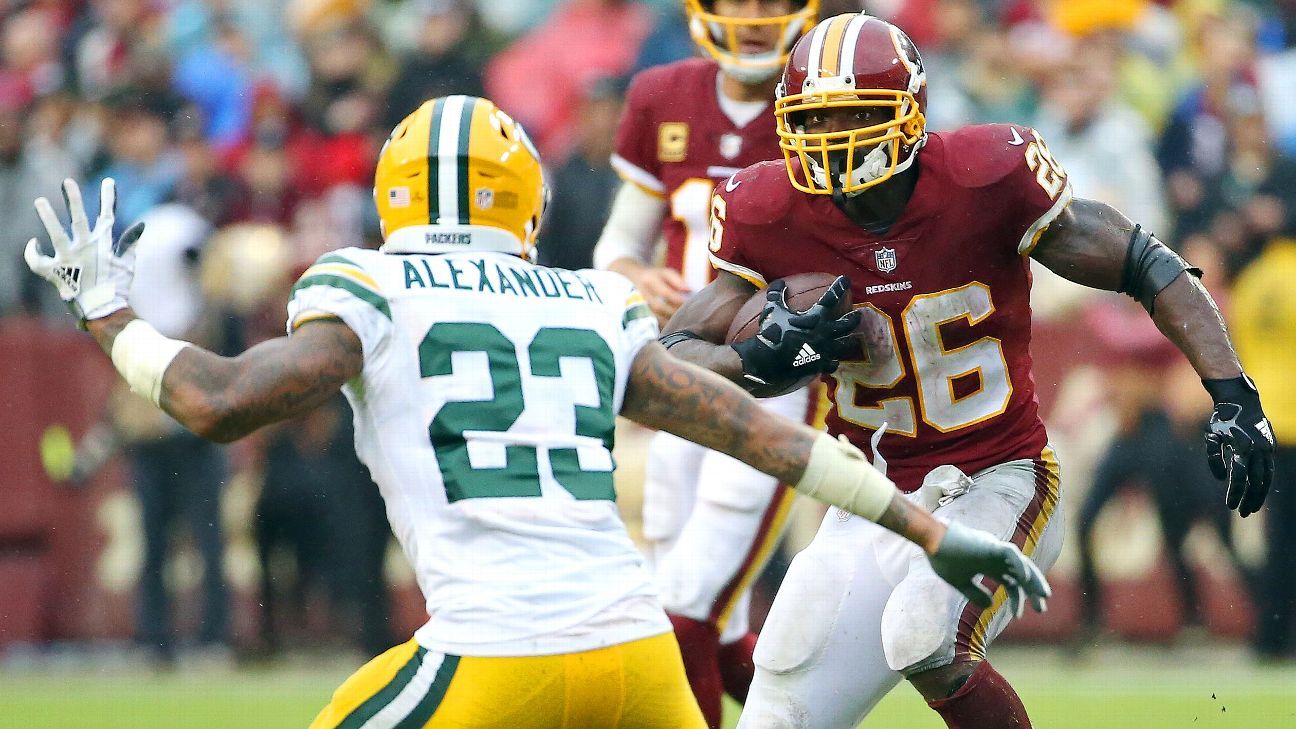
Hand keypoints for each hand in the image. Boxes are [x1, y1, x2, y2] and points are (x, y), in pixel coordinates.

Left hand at [24, 178, 144, 324]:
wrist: (104, 311)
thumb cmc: (117, 288)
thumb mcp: (128, 265)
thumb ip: (131, 244)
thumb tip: (141, 225)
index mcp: (103, 245)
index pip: (107, 216)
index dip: (108, 198)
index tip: (109, 181)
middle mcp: (85, 249)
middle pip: (79, 220)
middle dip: (74, 200)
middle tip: (68, 182)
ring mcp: (70, 260)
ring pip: (57, 235)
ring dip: (48, 218)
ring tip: (40, 201)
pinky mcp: (56, 272)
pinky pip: (39, 261)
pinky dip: (33, 252)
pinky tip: (33, 243)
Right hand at [612, 260, 690, 325]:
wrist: (631, 278)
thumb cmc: (654, 276)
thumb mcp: (665, 272)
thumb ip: (677, 280)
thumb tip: (689, 290)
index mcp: (649, 280)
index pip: (665, 292)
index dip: (677, 300)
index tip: (688, 304)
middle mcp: (641, 292)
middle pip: (658, 307)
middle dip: (673, 313)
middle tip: (686, 317)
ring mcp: (637, 304)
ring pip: (653, 317)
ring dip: (667, 322)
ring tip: (680, 324)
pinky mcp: (637, 313)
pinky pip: (649, 322)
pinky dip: (660, 327)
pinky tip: (670, 329)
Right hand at [731, 275, 859, 385]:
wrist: (770, 359)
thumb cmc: (773, 331)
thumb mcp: (773, 309)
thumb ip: (777, 295)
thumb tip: (778, 283)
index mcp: (816, 317)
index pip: (831, 298)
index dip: (839, 288)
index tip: (846, 280)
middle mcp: (825, 332)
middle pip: (846, 324)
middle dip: (854, 319)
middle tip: (858, 315)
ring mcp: (825, 350)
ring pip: (844, 345)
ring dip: (847, 342)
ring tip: (850, 340)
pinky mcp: (820, 364)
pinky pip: (832, 364)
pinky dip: (833, 362)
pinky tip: (833, 361)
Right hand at [926, 522, 1049, 617]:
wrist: (931, 541)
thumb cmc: (942, 558)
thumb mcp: (959, 582)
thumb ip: (974, 593)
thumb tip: (991, 604)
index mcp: (990, 566)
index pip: (1011, 583)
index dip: (1017, 599)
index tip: (1018, 616)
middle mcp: (996, 558)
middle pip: (1022, 574)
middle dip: (1033, 590)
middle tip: (1041, 609)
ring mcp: (995, 550)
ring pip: (1022, 563)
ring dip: (1034, 578)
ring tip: (1044, 594)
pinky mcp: (990, 545)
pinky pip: (1010, 553)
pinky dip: (1019, 564)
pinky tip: (1024, 578)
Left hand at [1203, 375, 1273, 516]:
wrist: (1240, 401)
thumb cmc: (1220, 420)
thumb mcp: (1211, 436)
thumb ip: (1214, 457)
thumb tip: (1222, 478)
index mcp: (1242, 446)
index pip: (1239, 476)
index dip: (1235, 493)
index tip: (1230, 506)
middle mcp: (1257, 449)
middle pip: (1256, 481)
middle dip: (1249, 499)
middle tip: (1242, 513)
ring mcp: (1266, 448)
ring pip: (1266, 478)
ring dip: (1259, 494)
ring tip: (1252, 508)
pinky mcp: (1270, 446)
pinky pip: (1269, 469)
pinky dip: (1264, 482)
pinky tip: (1257, 492)